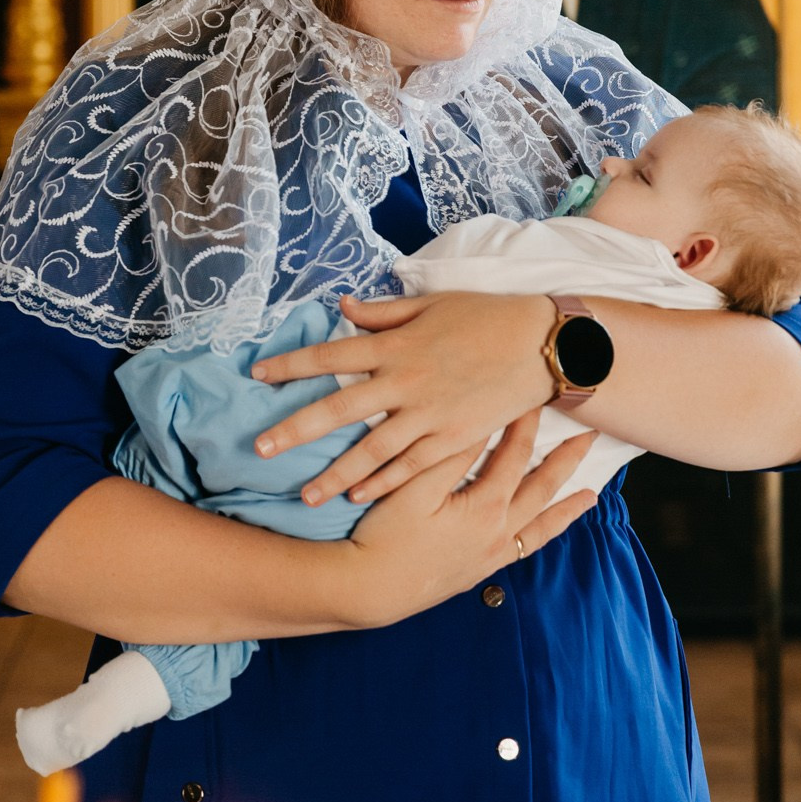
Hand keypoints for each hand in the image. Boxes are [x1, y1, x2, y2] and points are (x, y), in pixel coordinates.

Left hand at [251, 291, 554, 504]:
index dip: (291, 364)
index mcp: (396, 345)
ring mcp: (429, 415)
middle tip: (259, 448)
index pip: (330, 355)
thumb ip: (384, 312)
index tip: (258, 374)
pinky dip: (383, 483)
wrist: (542, 345)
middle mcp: (405, 382)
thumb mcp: (432, 305)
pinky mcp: (453, 438)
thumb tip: (343, 309)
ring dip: (334, 474)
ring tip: (304, 496)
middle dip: (294, 430)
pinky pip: (411, 467)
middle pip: (337, 409)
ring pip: (371, 451)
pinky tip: (358, 496)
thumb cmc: (486, 317)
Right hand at [334, 411, 596, 627]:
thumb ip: (450, 456)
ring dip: (567, 508)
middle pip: (542, 488)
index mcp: (486, 508)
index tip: (537, 397)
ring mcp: (492, 556)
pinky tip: (543, 530)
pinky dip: (541, 536)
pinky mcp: (480, 571)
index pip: (516, 455)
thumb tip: (480, 422)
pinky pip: (524, 550)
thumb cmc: (385, 535)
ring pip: (541, 526)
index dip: (527, 424)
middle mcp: (499, 533)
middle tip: (591, 437)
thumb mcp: (414, 488)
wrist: (370, 590)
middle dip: (567, 460)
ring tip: (591, 496)